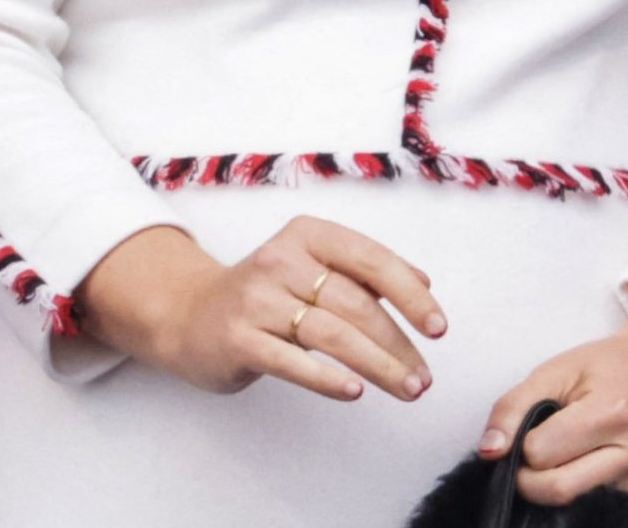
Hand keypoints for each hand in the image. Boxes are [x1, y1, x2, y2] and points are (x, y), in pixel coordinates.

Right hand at [75, 217, 445, 403]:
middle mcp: (282, 259)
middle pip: (355, 303)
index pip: (371, 259)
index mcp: (307, 234)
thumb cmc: (266, 293)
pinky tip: (356, 391)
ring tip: (407, 388)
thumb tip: (424, 284)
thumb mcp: (311, 267)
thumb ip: (363, 273)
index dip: (409, 294)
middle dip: (398, 343)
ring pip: (331, 333)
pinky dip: (327, 377)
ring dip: (377, 365)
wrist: (189, 314)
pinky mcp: (239, 338)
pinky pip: (291, 360)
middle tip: (425, 377)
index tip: (438, 327)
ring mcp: (257, 299)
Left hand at [477, 292, 627, 508]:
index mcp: (611, 411)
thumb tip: (489, 450)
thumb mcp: (559, 369)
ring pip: (583, 508)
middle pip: (560, 492)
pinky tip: (586, 475)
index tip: (528, 435)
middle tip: (535, 459)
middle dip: (532, 480)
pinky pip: (609, 514)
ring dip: (561, 491)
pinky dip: (587, 500)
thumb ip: (515, 405)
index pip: (541, 454)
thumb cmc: (612, 365)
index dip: (524, 447)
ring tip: (565, 462)